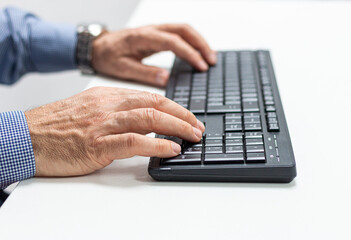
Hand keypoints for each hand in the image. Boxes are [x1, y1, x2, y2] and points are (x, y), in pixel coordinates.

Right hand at [25, 87, 204, 176]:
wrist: (27, 136)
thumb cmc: (58, 126)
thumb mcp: (91, 109)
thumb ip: (117, 112)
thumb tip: (146, 122)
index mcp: (109, 96)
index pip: (151, 96)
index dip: (175, 106)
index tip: (188, 116)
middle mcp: (109, 105)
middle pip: (156, 104)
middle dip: (183, 115)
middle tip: (197, 127)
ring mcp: (104, 124)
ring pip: (150, 118)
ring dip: (177, 127)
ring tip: (192, 137)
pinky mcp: (97, 144)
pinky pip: (134, 141)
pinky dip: (157, 145)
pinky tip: (171, 149)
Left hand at [92, 24, 216, 85]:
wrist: (96, 46)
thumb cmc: (107, 56)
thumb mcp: (122, 68)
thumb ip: (144, 73)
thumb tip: (166, 78)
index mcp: (143, 37)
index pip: (173, 41)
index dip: (189, 53)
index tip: (201, 66)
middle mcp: (152, 30)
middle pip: (183, 30)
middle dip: (201, 44)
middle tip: (211, 61)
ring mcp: (155, 31)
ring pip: (183, 30)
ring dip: (199, 42)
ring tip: (210, 58)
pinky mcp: (156, 35)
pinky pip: (179, 34)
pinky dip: (191, 42)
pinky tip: (196, 54)